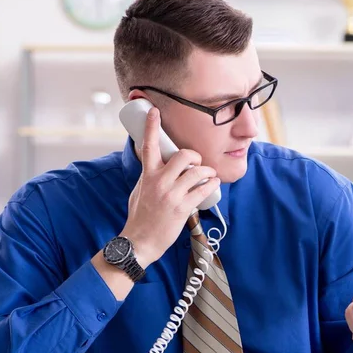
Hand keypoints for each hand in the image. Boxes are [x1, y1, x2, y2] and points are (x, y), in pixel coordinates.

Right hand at [121, 107, 219, 266]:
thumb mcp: (139, 191)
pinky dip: (213, 185)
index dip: (151, 126)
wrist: (140, 241)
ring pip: (198, 172)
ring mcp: (171, 194)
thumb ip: (149, 176)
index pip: (148, 146)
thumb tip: (158, 166)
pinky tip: (213, 185)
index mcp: (147, 175)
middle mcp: (159, 181)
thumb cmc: (139, 217)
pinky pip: (204, 189)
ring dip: (208, 172)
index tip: (154, 111)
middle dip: (195, 156)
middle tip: (198, 164)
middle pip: (183, 155)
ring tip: (209, 176)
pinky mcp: (183, 208)